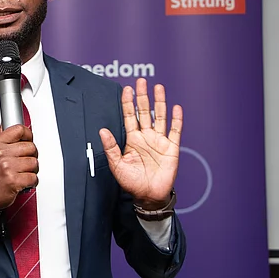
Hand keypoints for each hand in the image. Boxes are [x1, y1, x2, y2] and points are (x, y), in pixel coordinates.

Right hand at [0, 125, 38, 209]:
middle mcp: (1, 154)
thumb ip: (4, 138)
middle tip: (23, 163)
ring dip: (32, 170)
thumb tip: (10, 125)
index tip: (28, 140)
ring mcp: (7, 167)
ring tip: (22, 173)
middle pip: (31, 147)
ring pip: (34, 163)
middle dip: (31, 156)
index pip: (19, 130)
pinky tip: (23, 182)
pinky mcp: (13, 181)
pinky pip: (34, 177)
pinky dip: (31, 182)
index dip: (28, 135)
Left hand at [99, 78, 182, 209]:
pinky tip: (176, 108)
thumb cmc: (132, 182)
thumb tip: (102, 130)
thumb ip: (111, 148)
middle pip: (144, 112)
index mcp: (132, 139)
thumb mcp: (117, 165)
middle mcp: (146, 137)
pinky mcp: (171, 148)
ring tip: (158, 88)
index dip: (128, 103)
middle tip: (141, 81)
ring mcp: (159, 141)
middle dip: (143, 97)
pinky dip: (176, 120)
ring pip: (160, 117)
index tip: (127, 89)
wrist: (148, 196)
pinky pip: (175, 131)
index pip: (129, 116)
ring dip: (160, 102)